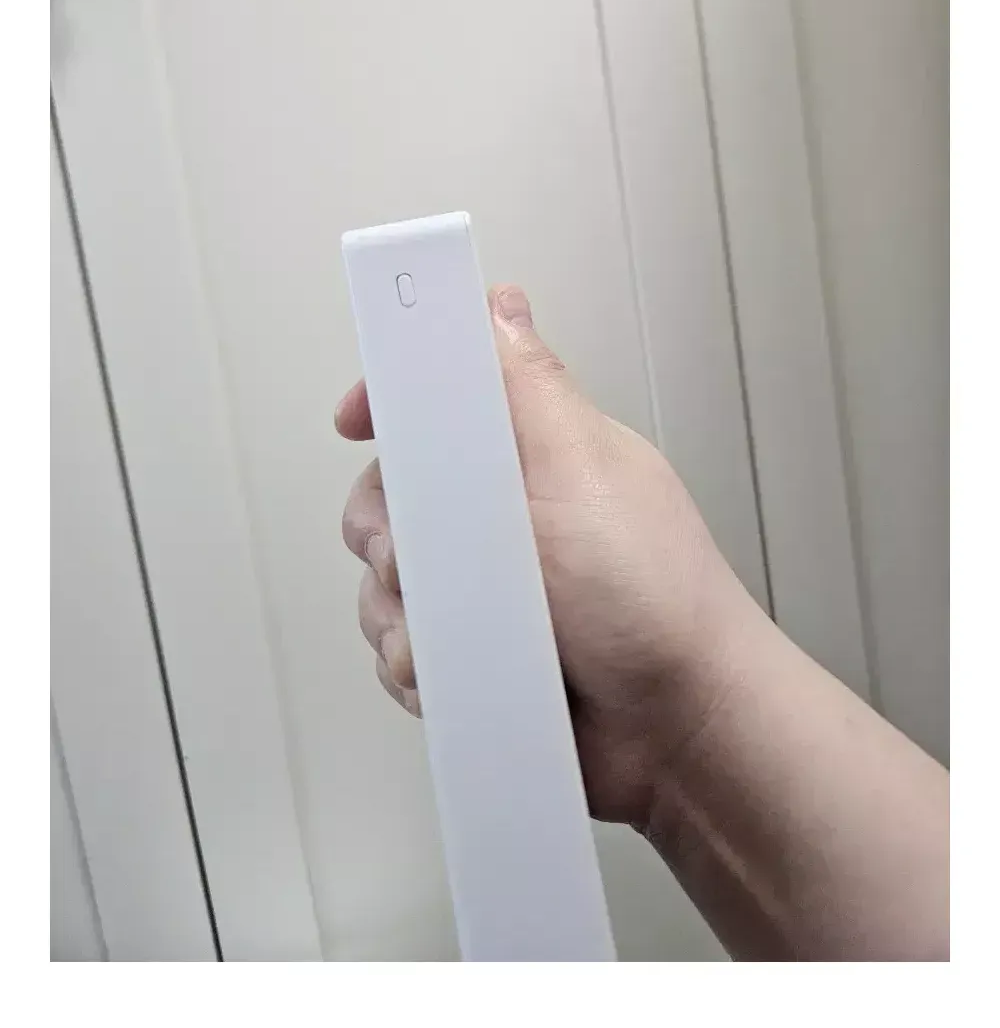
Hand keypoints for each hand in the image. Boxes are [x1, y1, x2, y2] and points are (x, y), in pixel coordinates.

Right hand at [336, 285, 761, 829]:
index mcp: (529, 457)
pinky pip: (401, 650)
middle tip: (422, 564)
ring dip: (400, 616)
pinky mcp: (474, 656)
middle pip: (388, 498)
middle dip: (385, 534)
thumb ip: (529, 389)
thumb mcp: (582, 471)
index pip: (435, 404)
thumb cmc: (651, 594)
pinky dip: (415, 667)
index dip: (386, 404)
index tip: (354, 423)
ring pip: (384, 584)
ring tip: (449, 642)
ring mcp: (485, 591)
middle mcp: (501, 519)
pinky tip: (450, 680)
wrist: (680, 732)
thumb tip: (498, 300)